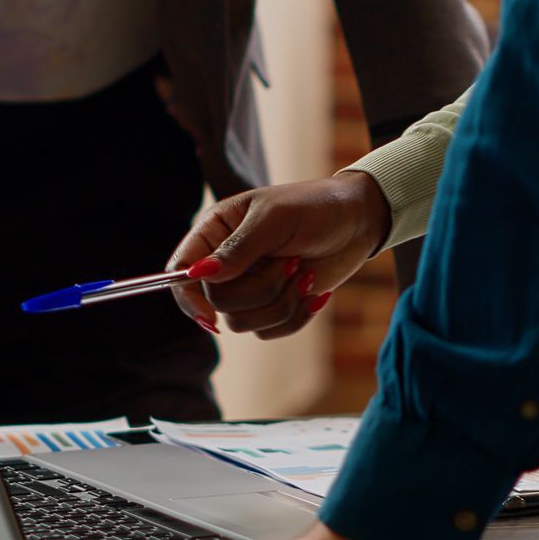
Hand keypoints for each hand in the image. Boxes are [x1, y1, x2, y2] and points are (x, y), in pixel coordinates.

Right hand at [166, 172, 390, 338]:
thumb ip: (236, 249)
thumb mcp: (274, 220)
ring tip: (302, 271)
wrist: (358, 222)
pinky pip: (270, 332)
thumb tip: (198, 275)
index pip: (181, 270)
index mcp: (215, 231)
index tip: (210, 315)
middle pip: (217, 303)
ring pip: (243, 323)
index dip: (188, 296)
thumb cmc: (314, 207)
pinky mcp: (274, 306)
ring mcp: (250, 287)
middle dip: (259, 290)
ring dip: (280, 303)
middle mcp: (227, 262)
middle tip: (289, 262)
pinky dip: (296, 315)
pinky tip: (313, 290)